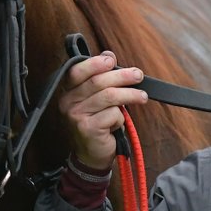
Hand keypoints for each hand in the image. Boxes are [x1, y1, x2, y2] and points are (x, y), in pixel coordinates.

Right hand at [58, 52, 148, 168]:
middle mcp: (68, 103)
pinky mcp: (88, 129)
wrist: (91, 156)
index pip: (77, 71)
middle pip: (98, 82)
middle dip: (122, 76)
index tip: (112, 60)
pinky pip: (112, 115)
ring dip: (130, 95)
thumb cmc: (97, 124)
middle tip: (138, 75)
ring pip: (109, 97)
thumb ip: (100, 77)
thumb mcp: (97, 98)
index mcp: (68, 92)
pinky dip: (121, 118)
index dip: (95, 63)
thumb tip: (108, 55)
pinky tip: (118, 123)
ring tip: (142, 96)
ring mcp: (76, 116)